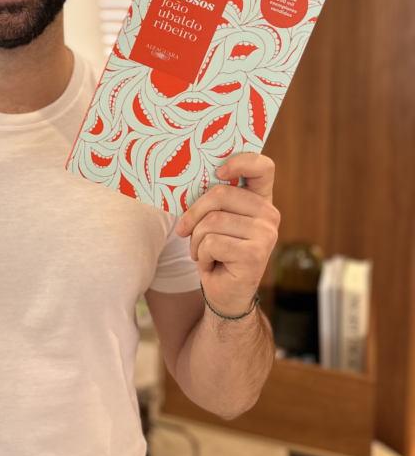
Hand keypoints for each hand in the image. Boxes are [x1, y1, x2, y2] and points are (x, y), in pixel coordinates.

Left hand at [176, 154, 279, 317]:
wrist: (225, 294)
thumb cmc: (217, 251)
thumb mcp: (215, 219)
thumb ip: (214, 199)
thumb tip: (188, 178)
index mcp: (260, 200)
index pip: (263, 167)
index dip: (240, 161)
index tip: (219, 172)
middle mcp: (269, 215)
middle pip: (220, 194)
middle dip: (194, 215)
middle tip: (186, 231)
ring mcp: (266, 235)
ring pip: (211, 222)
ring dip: (196, 240)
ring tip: (203, 252)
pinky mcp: (255, 255)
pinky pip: (211, 242)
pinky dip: (201, 255)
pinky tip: (211, 264)